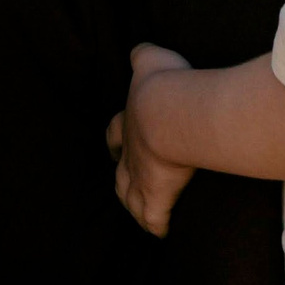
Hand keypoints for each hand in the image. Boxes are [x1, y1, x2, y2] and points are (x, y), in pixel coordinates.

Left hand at [107, 44, 197, 237]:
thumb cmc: (164, 85)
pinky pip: (154, 217)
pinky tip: (159, 233)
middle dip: (121, 175)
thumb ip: (143, 55)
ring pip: (130, 196)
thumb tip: (138, 51)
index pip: (116, 132)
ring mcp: (142, 176)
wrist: (170, 113)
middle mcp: (131, 152)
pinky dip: (155, 225)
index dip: (115, 139)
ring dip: (132, 204)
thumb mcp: (151, 59)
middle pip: (120, 170)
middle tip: (122, 179)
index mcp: (130, 121)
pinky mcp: (157, 195)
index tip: (113, 146)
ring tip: (137, 212)